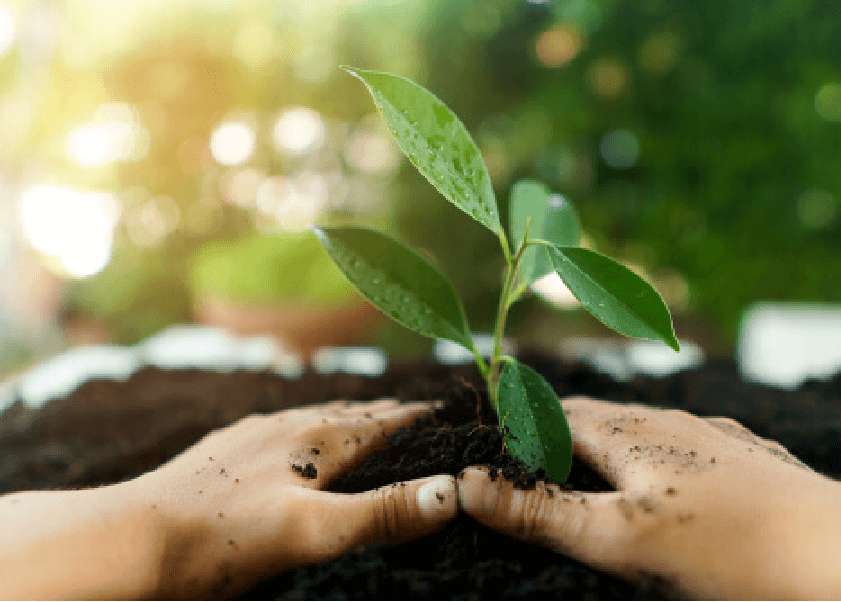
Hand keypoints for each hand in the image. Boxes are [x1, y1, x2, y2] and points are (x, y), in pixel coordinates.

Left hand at [127, 398, 456, 598]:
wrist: (128, 543)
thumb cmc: (221, 541)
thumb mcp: (310, 533)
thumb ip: (380, 513)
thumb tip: (452, 492)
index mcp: (315, 442)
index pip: (383, 422)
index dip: (418, 417)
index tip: (449, 410)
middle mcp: (286, 428)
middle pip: (351, 414)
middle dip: (387, 412)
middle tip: (417, 413)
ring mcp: (251, 436)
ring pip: (313, 418)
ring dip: (346, 417)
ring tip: (364, 418)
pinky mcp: (223, 451)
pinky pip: (279, 429)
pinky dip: (305, 429)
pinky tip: (291, 437)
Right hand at [457, 396, 838, 598]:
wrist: (838, 553)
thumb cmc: (726, 546)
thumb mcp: (619, 538)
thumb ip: (541, 512)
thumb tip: (465, 485)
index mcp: (630, 432)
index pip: (554, 411)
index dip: (518, 419)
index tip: (489, 432)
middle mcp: (669, 421)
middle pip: (597, 415)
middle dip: (557, 429)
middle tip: (527, 456)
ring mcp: (711, 437)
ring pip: (642, 430)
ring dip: (606, 442)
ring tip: (586, 469)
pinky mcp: (744, 459)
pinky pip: (681, 445)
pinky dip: (651, 458)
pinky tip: (664, 481)